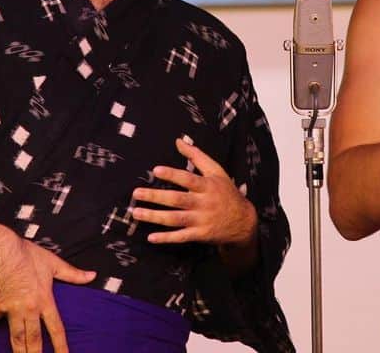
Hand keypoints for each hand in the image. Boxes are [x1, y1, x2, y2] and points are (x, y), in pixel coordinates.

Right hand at [0, 227, 95, 352]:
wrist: (1, 248)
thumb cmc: (27, 254)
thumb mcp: (53, 263)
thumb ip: (73, 273)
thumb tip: (92, 276)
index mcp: (45, 299)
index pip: (56, 328)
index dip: (61, 346)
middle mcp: (30, 307)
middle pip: (34, 339)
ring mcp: (12, 307)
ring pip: (16, 337)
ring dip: (18, 351)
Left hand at [130, 138, 256, 246]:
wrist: (243, 221)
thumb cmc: (226, 192)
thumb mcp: (217, 171)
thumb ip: (197, 156)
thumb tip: (179, 141)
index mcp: (208, 186)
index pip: (188, 179)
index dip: (173, 175)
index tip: (156, 170)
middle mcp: (204, 203)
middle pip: (177, 200)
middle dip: (156, 197)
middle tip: (136, 193)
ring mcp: (202, 221)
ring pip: (175, 219)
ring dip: (155, 217)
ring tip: (136, 213)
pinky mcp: (200, 235)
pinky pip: (181, 237)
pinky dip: (166, 238)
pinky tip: (151, 237)